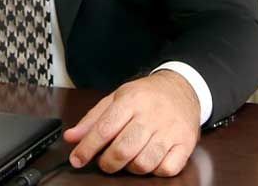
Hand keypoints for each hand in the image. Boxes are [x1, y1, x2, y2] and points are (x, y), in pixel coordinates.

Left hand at [63, 70, 200, 176]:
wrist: (182, 87)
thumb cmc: (146, 96)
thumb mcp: (116, 98)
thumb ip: (93, 119)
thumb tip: (71, 138)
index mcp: (131, 100)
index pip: (104, 129)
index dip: (87, 148)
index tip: (77, 159)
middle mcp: (151, 115)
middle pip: (123, 150)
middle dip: (108, 163)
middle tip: (105, 161)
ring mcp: (171, 130)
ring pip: (144, 163)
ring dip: (131, 168)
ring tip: (129, 158)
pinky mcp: (186, 143)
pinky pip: (167, 169)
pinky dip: (155, 170)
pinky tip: (151, 159)